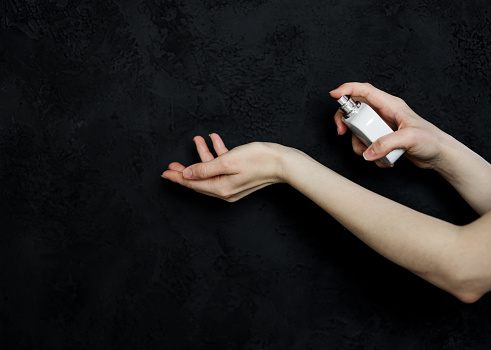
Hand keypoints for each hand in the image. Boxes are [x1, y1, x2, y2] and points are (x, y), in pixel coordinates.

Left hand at [162, 133, 284, 201]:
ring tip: (197, 140)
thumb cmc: (258, 160)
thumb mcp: (227, 162)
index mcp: (220, 188)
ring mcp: (233, 185)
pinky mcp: (240, 177)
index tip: (164, 173)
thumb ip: (205, 169)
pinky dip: (218, 153)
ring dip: (203, 155)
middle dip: (185, 170)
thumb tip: (187, 175)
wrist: (283, 163)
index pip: (193, 183)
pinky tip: (215, 140)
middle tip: (172, 164)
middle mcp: (225, 190)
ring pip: (211, 171)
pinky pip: (223, 166)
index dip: (177, 177)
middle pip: (199, 180)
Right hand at [330, 82, 447, 168]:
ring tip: (373, 155)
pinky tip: (384, 160)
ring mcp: (382, 126)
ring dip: (360, 145)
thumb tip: (368, 152)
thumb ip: (386, 143)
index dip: (348, 89)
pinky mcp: (382, 139)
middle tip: (343, 132)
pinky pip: (367, 145)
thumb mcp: (409, 139)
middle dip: (347, 123)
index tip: (334, 95)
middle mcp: (384, 113)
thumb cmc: (431, 140)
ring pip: (359, 131)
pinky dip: (371, 154)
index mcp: (391, 105)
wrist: (439, 155)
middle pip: (356, 111)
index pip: (365, 91)